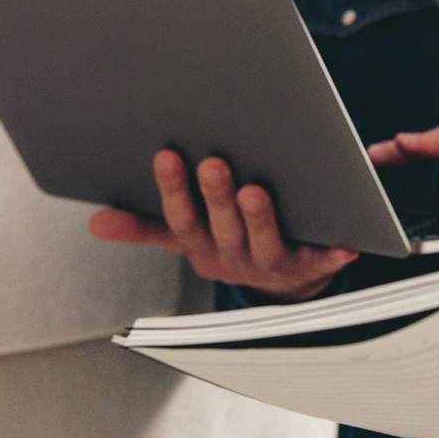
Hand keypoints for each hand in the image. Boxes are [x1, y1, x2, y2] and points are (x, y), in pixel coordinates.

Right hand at [88, 150, 356, 301]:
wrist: (286, 282)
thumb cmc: (232, 243)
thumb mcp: (188, 237)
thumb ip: (145, 228)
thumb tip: (96, 222)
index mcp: (202, 250)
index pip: (182, 222)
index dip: (174, 192)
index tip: (167, 156)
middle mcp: (234, 260)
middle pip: (222, 231)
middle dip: (216, 198)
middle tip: (213, 163)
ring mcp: (271, 265)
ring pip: (263, 244)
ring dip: (259, 220)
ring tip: (256, 191)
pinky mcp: (310, 268)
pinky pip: (320, 262)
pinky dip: (330, 254)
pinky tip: (342, 240)